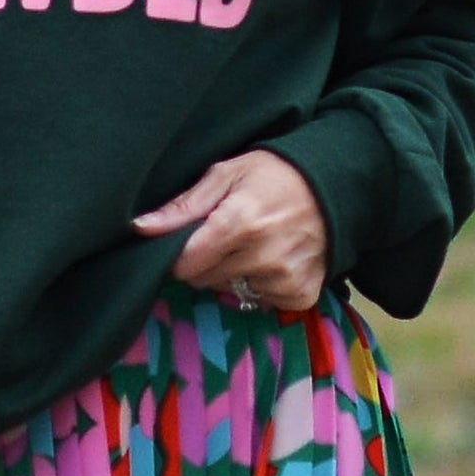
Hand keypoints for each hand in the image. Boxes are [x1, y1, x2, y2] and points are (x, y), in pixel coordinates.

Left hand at [137, 147, 329, 316]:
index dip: (180, 254)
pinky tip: (273, 260)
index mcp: (240, 223)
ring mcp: (284, 279)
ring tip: (255, 244)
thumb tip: (140, 228)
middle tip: (226, 237)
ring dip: (235, 273)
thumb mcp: (226, 174)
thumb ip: (182, 206)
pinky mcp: (301, 295)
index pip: (184, 264)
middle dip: (206, 262)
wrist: (333, 186)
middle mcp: (263, 256)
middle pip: (204, 280)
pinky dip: (261, 285)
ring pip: (232, 291)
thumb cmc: (273, 175)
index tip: (190, 240)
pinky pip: (261, 301)